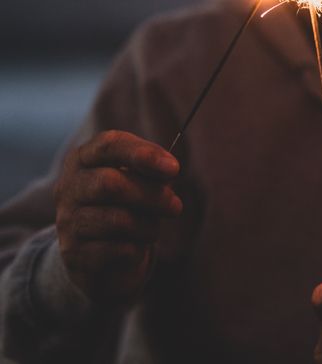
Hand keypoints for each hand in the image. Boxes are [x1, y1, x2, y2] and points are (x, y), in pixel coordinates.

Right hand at [54, 130, 181, 304]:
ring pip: (117, 220)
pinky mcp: (74, 253)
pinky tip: (135, 247)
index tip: (173, 168)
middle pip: (111, 184)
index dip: (143, 153)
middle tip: (175, 206)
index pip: (108, 144)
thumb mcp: (140, 182)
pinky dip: (137, 249)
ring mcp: (67, 221)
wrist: (102, 257)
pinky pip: (118, 249)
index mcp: (84, 159)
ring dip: (147, 225)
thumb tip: (168, 170)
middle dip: (152, 195)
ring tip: (152, 229)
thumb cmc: (127, 207)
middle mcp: (68, 187)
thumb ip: (153, 172)